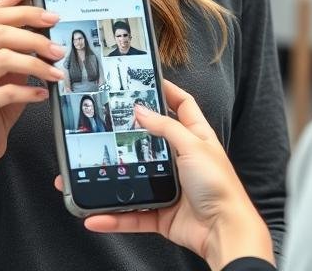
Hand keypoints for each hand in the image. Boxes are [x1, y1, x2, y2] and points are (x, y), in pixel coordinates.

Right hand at [0, 0, 63, 167]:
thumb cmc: (0, 100)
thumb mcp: (13, 68)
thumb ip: (23, 46)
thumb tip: (50, 19)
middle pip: (0, 31)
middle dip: (35, 34)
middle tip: (59, 45)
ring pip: (3, 58)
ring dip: (37, 63)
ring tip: (58, 71)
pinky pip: (4, 91)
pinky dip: (29, 90)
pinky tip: (43, 93)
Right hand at [54, 80, 274, 270]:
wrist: (223, 231)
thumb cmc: (218, 185)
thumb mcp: (193, 145)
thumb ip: (166, 127)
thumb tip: (142, 110)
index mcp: (196, 138)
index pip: (182, 106)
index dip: (166, 92)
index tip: (146, 81)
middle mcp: (183, 160)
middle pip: (151, 141)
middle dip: (129, 134)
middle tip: (106, 124)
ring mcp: (171, 187)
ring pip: (136, 179)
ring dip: (113, 180)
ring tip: (87, 174)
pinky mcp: (162, 213)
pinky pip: (132, 214)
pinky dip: (114, 217)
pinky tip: (95, 217)